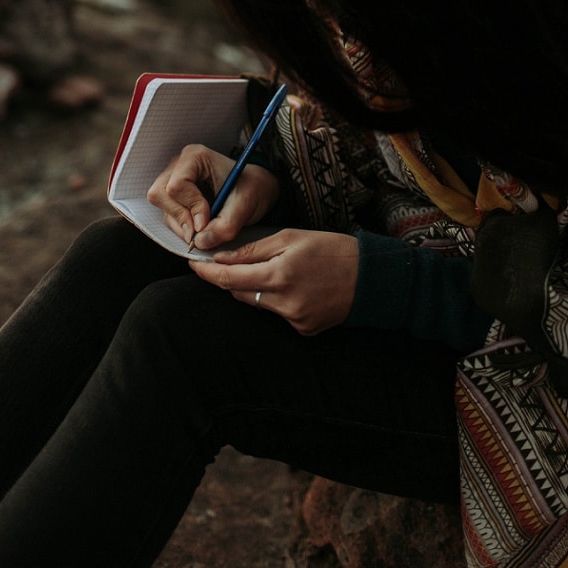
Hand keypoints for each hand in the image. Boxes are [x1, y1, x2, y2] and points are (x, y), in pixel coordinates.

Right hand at [145, 143, 280, 250]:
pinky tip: (203, 227)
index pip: (176, 185)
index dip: (190, 206)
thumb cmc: (252, 189)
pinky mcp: (173, 199)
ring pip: (163, 209)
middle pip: (159, 195)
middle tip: (203, 230)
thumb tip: (200, 242)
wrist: (255, 191)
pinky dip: (183, 228)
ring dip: (183, 226)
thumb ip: (225, 225)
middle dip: (181, 217)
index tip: (207, 220)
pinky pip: (168, 218)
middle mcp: (178, 166)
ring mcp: (172, 182)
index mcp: (195, 157)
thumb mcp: (245, 205)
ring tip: (209, 228)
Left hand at [191, 229, 358, 335]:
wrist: (373, 278)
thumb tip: (223, 258)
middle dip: (234, 278)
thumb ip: (256, 249)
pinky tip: (301, 289)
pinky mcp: (303, 330)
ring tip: (283, 272)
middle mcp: (284, 301)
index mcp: (280, 274)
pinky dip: (281, 301)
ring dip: (259, 289)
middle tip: (241, 261)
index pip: (229, 278)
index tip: (194, 264)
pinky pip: (279, 314)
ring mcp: (294, 319)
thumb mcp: (294, 238)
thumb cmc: (335, 250)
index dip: (207, 273)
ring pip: (258, 304)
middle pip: (240, 293)